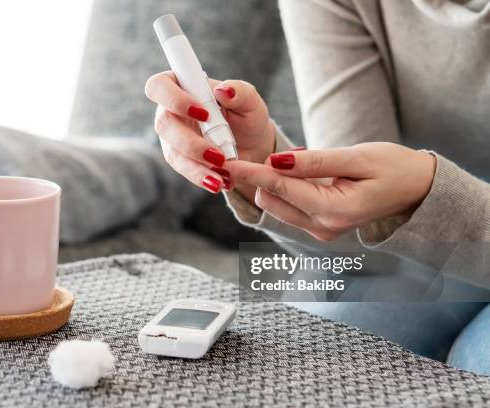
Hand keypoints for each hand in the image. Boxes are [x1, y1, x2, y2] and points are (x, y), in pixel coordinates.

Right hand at [145, 71, 274, 192]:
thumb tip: (223, 90)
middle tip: (218, 155)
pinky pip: (184, 170)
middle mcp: (170, 111)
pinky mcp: (179, 159)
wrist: (252, 146)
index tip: (204, 113)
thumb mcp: (251, 101)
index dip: (174, 99)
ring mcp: (172, 138)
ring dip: (196, 166)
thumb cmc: (246, 116)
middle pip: (163, 124)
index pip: (160, 86)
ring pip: (173, 152)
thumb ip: (240, 92)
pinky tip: (220, 182)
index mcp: (182, 86)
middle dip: (190, 142)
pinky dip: (202, 177)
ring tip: (222, 176)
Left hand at [225, 142, 436, 240]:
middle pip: (272, 200)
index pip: (280, 187)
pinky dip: (287, 188)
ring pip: (277, 204)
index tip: (227, 162)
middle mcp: (323, 227)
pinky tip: (303, 172)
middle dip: (263, 176)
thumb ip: (315, 162)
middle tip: (279, 152)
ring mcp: (321, 230)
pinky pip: (290, 206)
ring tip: (300, 161)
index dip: (251, 172)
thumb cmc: (394, 167)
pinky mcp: (320, 226)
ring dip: (275, 182)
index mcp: (334, 210)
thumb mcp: (357, 157)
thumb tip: (276, 161)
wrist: (416, 189)